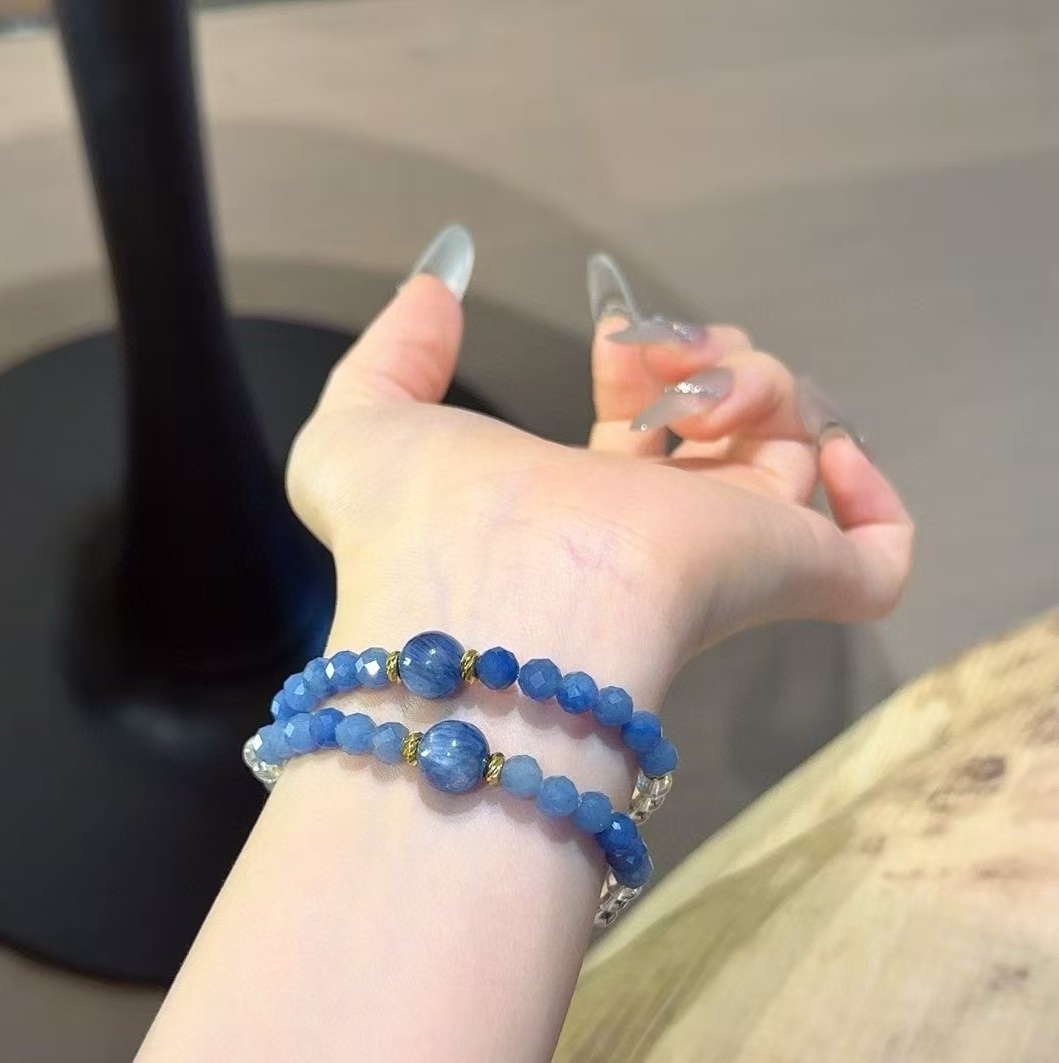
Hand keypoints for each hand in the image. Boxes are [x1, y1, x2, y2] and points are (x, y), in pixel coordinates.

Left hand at [288, 231, 911, 703]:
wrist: (488, 605)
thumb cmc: (418, 532)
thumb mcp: (358, 431)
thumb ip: (389, 356)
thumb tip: (438, 287)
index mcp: (584, 508)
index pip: (651, 431)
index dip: (645, 365)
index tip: (609, 341)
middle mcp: (663, 534)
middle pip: (735, 432)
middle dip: (712, 360)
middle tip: (658, 363)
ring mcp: (732, 558)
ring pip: (802, 459)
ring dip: (763, 387)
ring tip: (697, 397)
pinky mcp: (789, 578)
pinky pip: (874, 560)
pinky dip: (871, 502)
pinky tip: (819, 458)